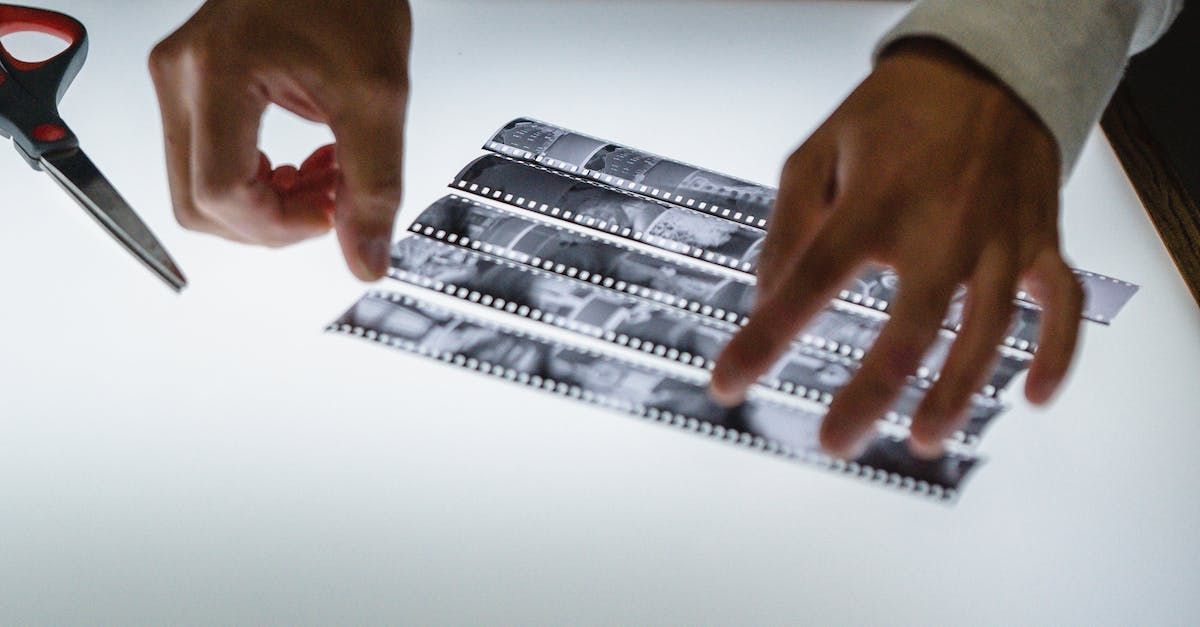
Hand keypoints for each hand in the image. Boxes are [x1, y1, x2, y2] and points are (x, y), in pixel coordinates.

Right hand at [149, 0, 411, 279]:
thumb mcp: (378, 95)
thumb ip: (374, 185)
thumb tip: (366, 260)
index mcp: (217, 72)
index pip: (219, 193)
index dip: (278, 226)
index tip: (330, 217)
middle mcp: (181, 75)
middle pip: (199, 203)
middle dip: (272, 221)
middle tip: (333, 200)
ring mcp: (180, 79)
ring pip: (201, 188)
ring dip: (269, 203)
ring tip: (328, 176)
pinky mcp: (193, 84)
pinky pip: (209, 161)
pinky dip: (259, 179)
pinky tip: (307, 162)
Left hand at [709, 39, 1082, 458]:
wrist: (985, 68)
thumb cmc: (892, 113)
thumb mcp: (817, 151)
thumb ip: (788, 226)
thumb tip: (767, 297)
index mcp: (874, 202)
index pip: (808, 282)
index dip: (764, 339)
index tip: (728, 384)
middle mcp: (941, 226)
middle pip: (910, 327)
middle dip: (871, 394)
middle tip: (836, 442)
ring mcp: (999, 236)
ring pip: (987, 330)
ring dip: (957, 392)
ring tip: (924, 440)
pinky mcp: (1040, 239)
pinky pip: (1062, 303)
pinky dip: (1057, 353)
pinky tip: (1034, 397)